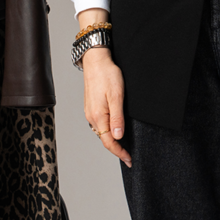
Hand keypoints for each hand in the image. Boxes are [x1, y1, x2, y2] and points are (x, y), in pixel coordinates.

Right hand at [82, 47, 131, 167]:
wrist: (95, 60)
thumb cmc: (107, 75)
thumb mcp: (116, 96)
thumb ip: (117, 118)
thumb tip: (118, 137)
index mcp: (98, 116)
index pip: (108, 142)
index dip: (119, 152)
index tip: (129, 159)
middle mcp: (91, 116)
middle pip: (104, 139)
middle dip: (116, 148)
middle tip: (128, 155)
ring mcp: (89, 111)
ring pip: (101, 132)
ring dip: (111, 140)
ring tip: (122, 145)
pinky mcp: (90, 106)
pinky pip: (98, 123)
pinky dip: (106, 131)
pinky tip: (113, 129)